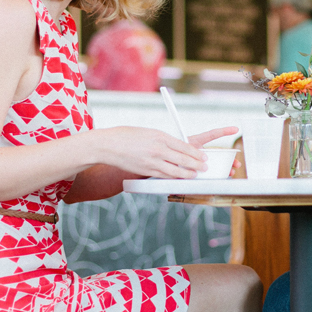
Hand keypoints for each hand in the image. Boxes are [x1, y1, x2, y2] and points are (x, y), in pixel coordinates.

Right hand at [100, 126, 237, 178]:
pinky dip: (173, 177)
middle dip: (196, 164)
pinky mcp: (145, 171)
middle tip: (205, 167)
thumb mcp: (149, 132)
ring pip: (175, 171)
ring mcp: (152, 161)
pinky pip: (163, 176)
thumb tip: (177, 147)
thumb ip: (163, 140)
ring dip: (187, 174)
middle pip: (183, 159)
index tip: (204, 156)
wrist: (107, 145)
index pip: (184, 146)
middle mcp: (158, 149)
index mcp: (160, 136)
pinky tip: (179, 178)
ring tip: (195, 175)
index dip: (196, 153)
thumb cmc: (127, 135)